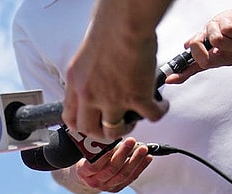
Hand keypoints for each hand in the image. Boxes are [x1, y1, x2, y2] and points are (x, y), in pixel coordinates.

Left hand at [62, 1, 169, 139]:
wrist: (125, 22)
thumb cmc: (109, 28)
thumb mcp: (86, 56)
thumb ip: (87, 75)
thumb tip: (94, 81)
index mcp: (76, 83)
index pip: (70, 118)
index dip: (81, 126)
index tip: (91, 125)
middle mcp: (90, 94)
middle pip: (90, 130)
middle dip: (103, 133)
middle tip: (114, 125)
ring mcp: (112, 99)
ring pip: (115, 130)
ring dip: (128, 127)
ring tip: (136, 117)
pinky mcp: (136, 97)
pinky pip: (150, 116)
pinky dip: (158, 112)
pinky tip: (161, 105)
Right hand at [73, 138, 150, 192]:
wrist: (86, 177)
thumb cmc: (87, 160)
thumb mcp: (85, 152)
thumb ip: (96, 146)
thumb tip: (113, 136)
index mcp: (83, 172)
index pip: (94, 165)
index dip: (105, 155)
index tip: (114, 142)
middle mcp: (94, 182)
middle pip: (111, 169)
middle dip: (123, 154)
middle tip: (131, 141)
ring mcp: (106, 187)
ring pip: (123, 175)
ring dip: (135, 161)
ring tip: (143, 149)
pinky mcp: (116, 188)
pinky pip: (130, 178)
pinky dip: (140, 167)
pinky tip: (147, 158)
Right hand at [166, 4, 231, 83]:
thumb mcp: (210, 31)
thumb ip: (199, 41)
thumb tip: (186, 46)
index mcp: (216, 58)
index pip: (195, 69)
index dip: (181, 75)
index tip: (169, 79)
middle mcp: (226, 58)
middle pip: (203, 57)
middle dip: (198, 42)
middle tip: (204, 34)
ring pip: (215, 40)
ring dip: (216, 27)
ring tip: (224, 25)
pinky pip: (227, 30)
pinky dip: (227, 22)